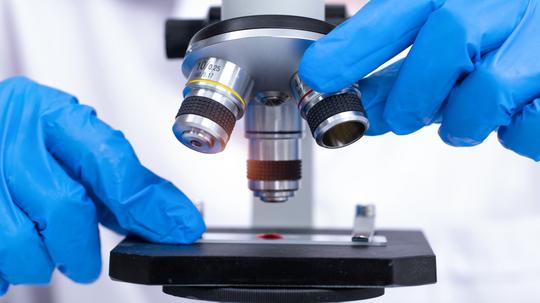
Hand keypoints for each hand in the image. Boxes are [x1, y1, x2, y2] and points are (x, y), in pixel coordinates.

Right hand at [0, 77, 204, 294]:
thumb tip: (168, 216)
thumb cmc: (18, 137)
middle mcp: (10, 136)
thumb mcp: (67, 144)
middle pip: (65, 207)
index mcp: (46, 112)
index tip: (178, 227)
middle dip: (82, 248)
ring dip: (40, 260)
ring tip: (39, 246)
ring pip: (21, 243)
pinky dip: (8, 266)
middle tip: (86, 262)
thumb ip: (115, 179)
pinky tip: (14, 248)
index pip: (109, 158)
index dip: (148, 202)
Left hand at [300, 0, 539, 159]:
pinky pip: (531, 125)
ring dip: (461, 121)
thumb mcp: (450, 50)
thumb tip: (359, 104)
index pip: (404, 8)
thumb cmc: (504, 46)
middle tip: (400, 118)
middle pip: (450, 32)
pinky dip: (512, 136)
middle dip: (413, 90)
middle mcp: (510, 4)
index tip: (318, 73)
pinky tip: (513, 119)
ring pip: (488, 86)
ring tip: (465, 120)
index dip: (357, 43)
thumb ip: (404, 74)